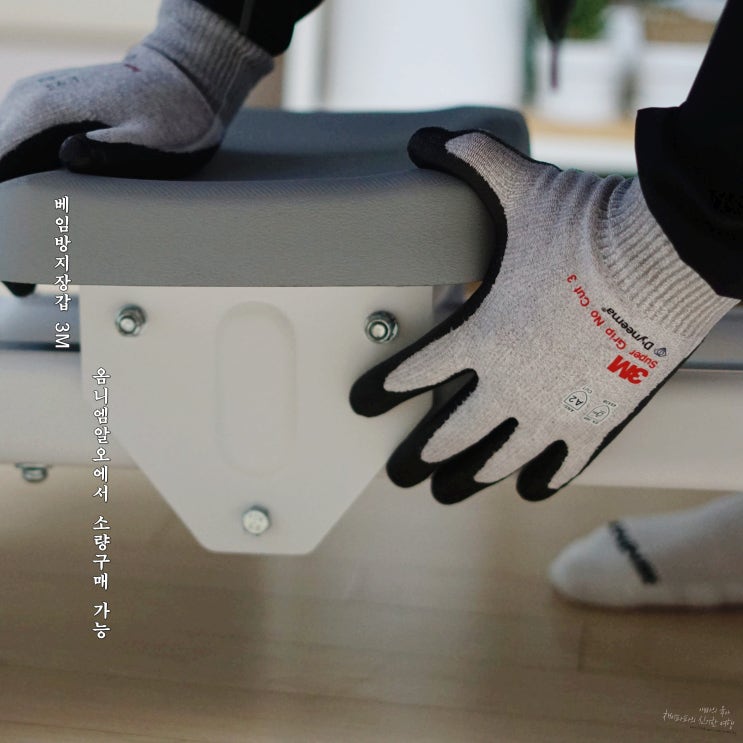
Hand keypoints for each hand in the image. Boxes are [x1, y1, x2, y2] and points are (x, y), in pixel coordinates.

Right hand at [0, 0, 271, 294]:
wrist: (185, 78)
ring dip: (16, 212)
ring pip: (8, 166)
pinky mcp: (47, 112)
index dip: (4, 222)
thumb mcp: (151, 143)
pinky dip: (27, 192)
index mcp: (44, 111)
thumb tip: (66, 156)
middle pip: (0, 173)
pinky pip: (24, 155)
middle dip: (9, 225)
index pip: (1, 173)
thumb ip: (111, 155)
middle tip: (23, 279)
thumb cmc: (176, 114)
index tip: (15, 267)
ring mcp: (35, 105)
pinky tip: (44, 224)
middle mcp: (28, 103)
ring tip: (34, 264)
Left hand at [351, 128, 735, 502]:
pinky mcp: (596, 423)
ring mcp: (550, 411)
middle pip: (446, 435)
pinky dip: (541, 479)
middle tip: (400, 472)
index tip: (364, 404)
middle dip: (417, 456)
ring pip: (495, 460)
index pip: (411, 374)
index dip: (382, 391)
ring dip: (467, 479)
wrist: (664, 259)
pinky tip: (527, 489)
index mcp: (480, 337)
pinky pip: (561, 465)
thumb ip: (468, 161)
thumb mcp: (519, 189)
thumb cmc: (588, 227)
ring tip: (446, 492)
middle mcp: (507, 385)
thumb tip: (428, 137)